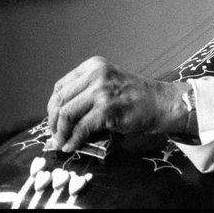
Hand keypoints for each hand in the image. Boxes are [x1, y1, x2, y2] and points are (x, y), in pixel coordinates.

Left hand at [46, 56, 189, 152]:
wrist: (160, 103)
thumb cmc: (136, 96)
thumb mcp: (109, 83)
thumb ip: (87, 91)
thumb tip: (60, 116)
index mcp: (94, 66)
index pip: (61, 86)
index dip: (52, 107)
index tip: (54, 121)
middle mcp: (96, 74)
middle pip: (60, 99)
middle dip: (53, 121)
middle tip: (56, 135)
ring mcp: (102, 90)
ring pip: (66, 113)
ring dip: (61, 132)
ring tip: (62, 142)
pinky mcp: (107, 109)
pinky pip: (81, 128)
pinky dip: (73, 140)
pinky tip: (72, 147)